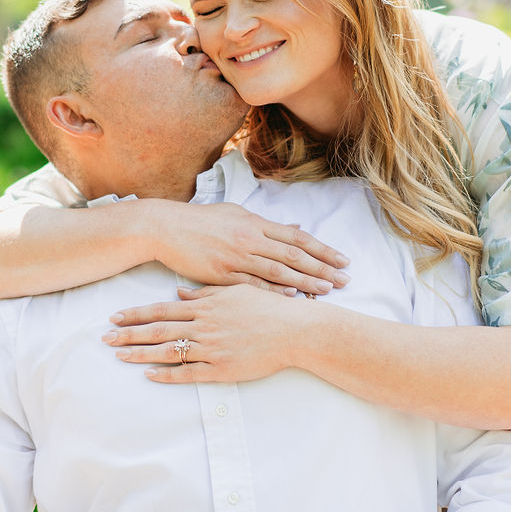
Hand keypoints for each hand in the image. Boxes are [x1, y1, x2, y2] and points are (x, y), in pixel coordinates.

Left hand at [105, 283, 306, 382]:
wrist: (294, 330)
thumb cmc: (268, 308)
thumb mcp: (235, 292)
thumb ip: (205, 293)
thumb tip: (178, 291)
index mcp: (206, 306)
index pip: (162, 309)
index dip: (136, 314)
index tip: (115, 317)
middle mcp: (204, 326)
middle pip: (158, 330)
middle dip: (129, 334)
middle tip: (105, 338)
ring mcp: (212, 348)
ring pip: (169, 351)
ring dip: (141, 354)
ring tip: (119, 356)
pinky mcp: (222, 369)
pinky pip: (189, 373)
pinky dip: (167, 374)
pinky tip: (149, 376)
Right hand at [154, 202, 348, 295]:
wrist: (165, 228)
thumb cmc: (199, 221)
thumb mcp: (235, 214)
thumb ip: (264, 223)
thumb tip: (294, 225)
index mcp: (255, 222)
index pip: (298, 237)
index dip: (323, 249)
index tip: (343, 259)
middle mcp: (250, 238)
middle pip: (295, 255)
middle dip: (323, 268)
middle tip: (345, 279)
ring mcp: (237, 257)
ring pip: (279, 271)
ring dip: (306, 281)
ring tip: (327, 290)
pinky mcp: (222, 274)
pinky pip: (254, 285)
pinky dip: (275, 291)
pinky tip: (293, 297)